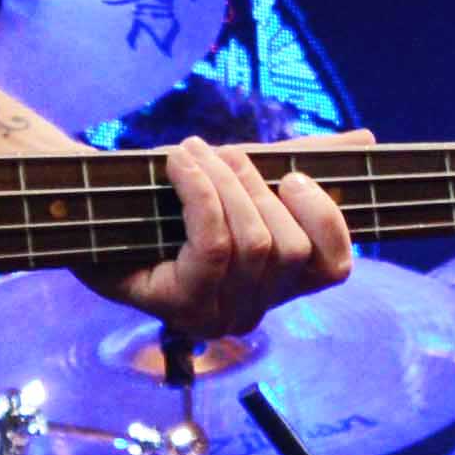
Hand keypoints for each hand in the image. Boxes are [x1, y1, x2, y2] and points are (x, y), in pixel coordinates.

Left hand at [83, 132, 359, 348]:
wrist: (89, 205)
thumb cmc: (167, 196)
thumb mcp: (241, 175)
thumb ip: (300, 162)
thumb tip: (365, 140)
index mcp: (275, 286)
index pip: (334, 268)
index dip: (326, 219)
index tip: (292, 176)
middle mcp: (249, 311)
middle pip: (287, 248)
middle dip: (256, 185)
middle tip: (223, 154)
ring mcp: (212, 314)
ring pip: (252, 243)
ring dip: (222, 181)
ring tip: (193, 153)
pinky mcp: (176, 305)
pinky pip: (213, 244)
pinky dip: (199, 191)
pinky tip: (179, 162)